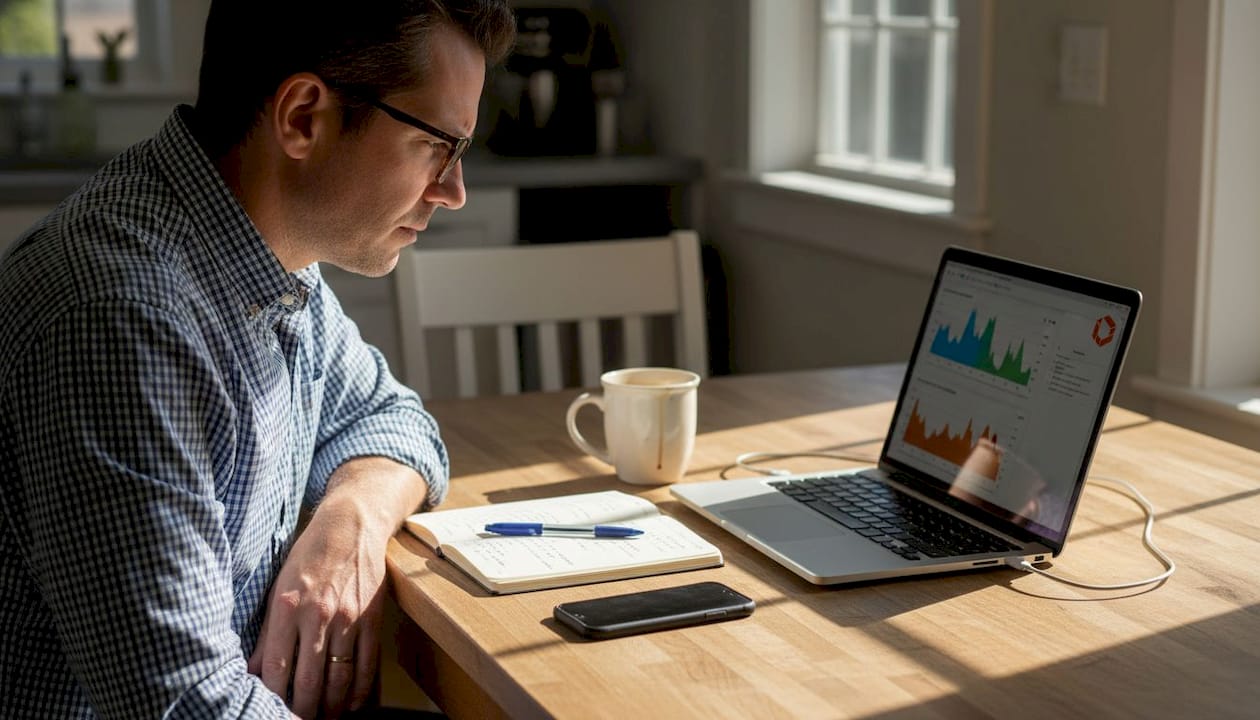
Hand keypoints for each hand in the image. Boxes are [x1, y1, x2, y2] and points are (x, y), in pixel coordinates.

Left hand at [248, 505, 385, 718]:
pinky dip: (361, 689)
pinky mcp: (372, 618)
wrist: (351, 526)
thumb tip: (254, 669)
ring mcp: (348, 618)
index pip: (278, 666)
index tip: (271, 714)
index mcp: (288, 607)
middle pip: (309, 679)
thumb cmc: (309, 555)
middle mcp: (318, 615)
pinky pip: (367, 663)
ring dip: (332, 706)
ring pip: (339, 677)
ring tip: (325, 719)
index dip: (274, 697)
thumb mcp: (279, 587)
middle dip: (303, 709)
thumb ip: (268, 632)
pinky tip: (354, 703)